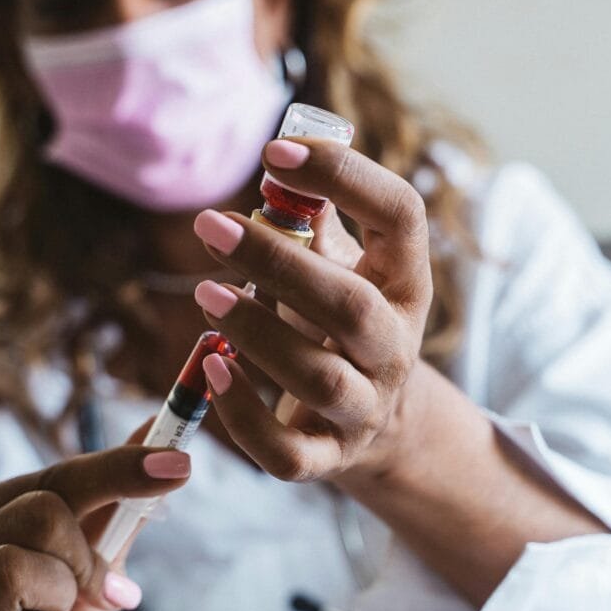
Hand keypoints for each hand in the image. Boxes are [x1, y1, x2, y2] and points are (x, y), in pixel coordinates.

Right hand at [0, 445, 188, 610]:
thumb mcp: (93, 554)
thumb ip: (118, 497)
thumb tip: (156, 428)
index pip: (51, 480)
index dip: (118, 469)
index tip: (178, 461)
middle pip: (39, 515)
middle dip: (84, 555)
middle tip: (85, 589)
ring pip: (19, 570)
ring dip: (64, 599)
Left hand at [193, 137, 432, 481]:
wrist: (380, 423)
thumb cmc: (343, 323)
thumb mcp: (345, 268)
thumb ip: (315, 227)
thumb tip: (277, 175)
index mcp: (406, 282)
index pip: (401, 216)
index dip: (346, 176)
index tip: (276, 152)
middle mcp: (396, 347)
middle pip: (350, 305)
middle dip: (278, 263)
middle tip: (211, 226)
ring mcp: (366, 407)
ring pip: (318, 377)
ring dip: (255, 331)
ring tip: (205, 292)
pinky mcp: (328, 457)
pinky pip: (287, 452)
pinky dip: (242, 415)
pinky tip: (211, 368)